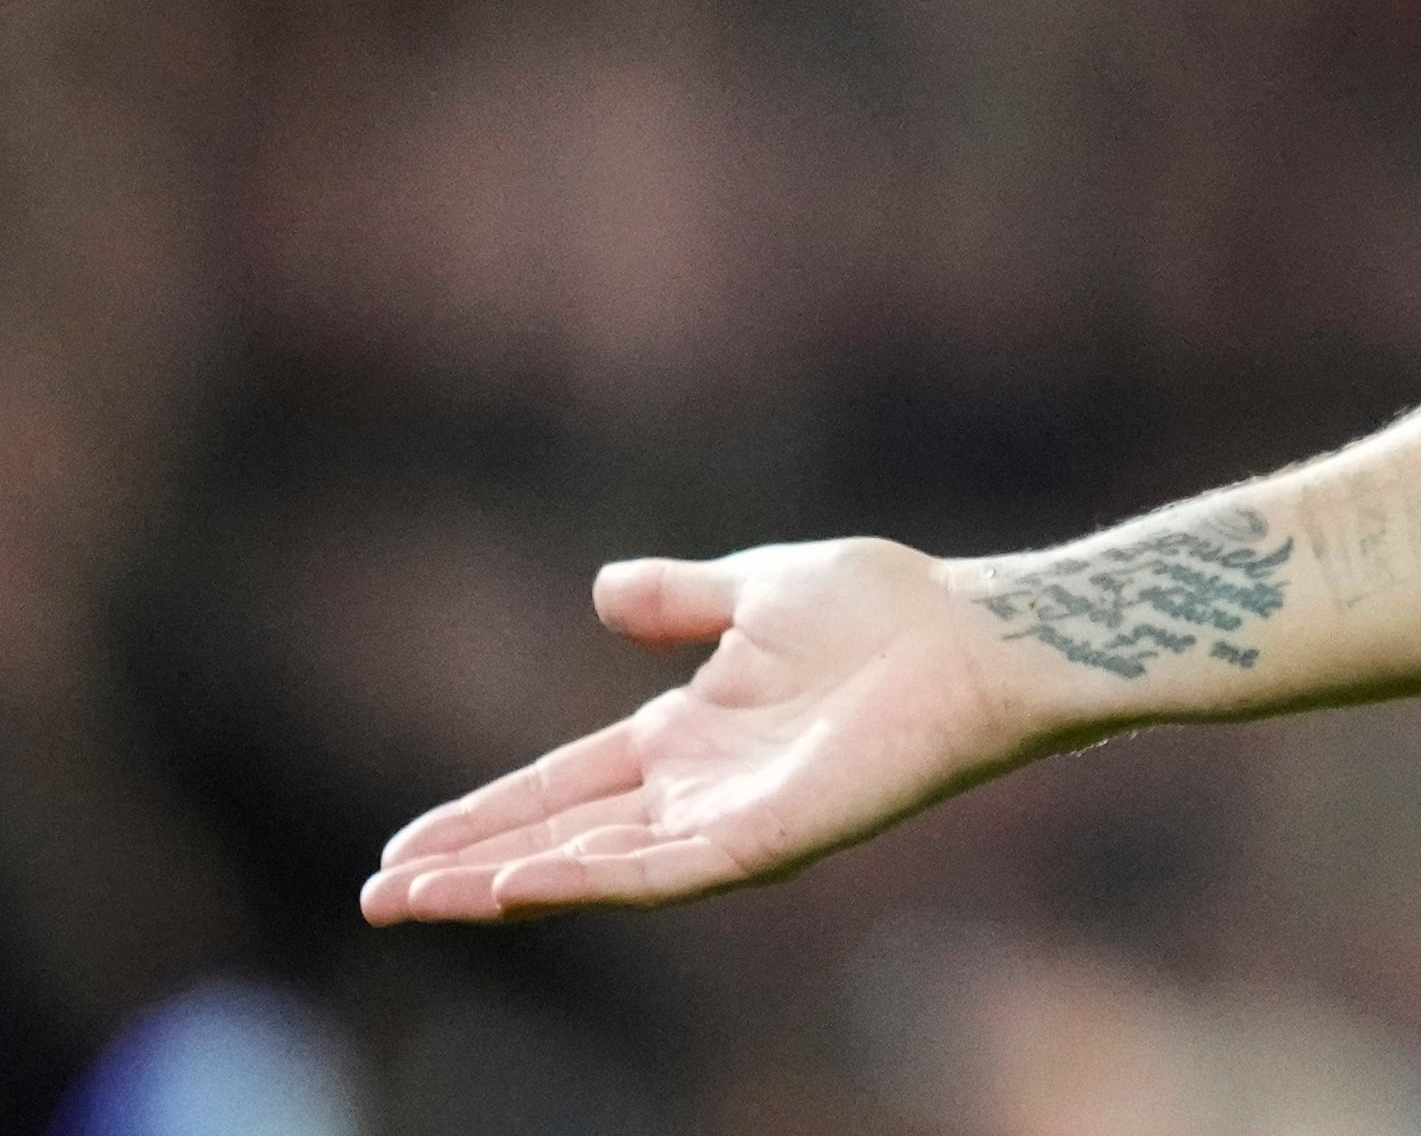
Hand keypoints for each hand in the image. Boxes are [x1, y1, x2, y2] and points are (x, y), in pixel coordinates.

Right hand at [361, 540, 1038, 923]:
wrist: (977, 635)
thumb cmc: (891, 609)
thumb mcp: (760, 587)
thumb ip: (683, 598)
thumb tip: (601, 590)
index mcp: (689, 733)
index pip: (560, 787)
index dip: (484, 815)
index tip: (402, 845)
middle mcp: (698, 789)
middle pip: (558, 840)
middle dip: (468, 869)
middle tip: (376, 898)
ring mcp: (729, 821)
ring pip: (594, 868)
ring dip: (505, 884)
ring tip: (418, 901)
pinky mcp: (768, 841)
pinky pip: (664, 872)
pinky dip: (591, 879)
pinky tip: (521, 884)